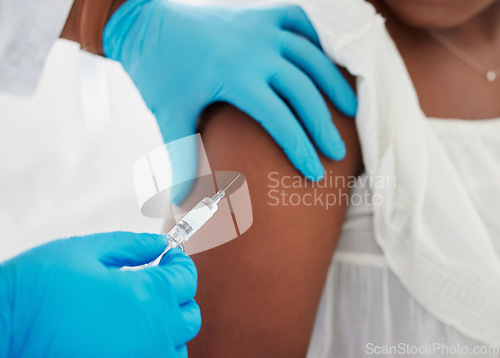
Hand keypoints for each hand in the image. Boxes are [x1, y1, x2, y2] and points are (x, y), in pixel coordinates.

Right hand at [0, 232, 199, 357]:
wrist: (1, 332)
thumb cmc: (40, 286)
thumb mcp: (86, 250)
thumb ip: (131, 245)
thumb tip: (160, 244)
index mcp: (148, 295)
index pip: (186, 278)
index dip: (180, 262)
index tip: (169, 256)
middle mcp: (153, 334)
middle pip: (189, 315)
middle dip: (178, 295)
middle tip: (156, 282)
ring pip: (177, 348)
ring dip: (170, 328)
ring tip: (144, 313)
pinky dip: (154, 352)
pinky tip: (132, 338)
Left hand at [103, 0, 356, 202]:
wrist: (143, 21)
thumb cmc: (158, 71)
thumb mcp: (168, 116)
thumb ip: (180, 160)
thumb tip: (182, 203)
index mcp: (235, 77)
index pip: (279, 119)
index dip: (300, 148)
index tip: (315, 173)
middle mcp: (256, 50)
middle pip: (304, 91)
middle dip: (324, 125)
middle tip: (336, 152)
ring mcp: (260, 27)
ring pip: (311, 56)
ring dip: (334, 83)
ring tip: (351, 110)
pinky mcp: (259, 13)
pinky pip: (298, 21)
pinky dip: (316, 39)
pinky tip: (324, 61)